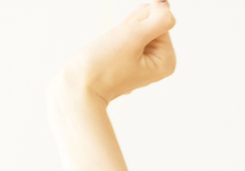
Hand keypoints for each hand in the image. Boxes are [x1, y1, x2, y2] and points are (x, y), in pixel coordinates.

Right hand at [54, 0, 176, 105]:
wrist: (77, 87)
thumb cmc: (102, 66)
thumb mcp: (133, 37)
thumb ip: (158, 20)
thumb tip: (167, 8)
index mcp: (166, 61)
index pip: (159, 20)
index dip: (138, 23)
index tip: (124, 43)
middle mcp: (158, 62)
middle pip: (150, 23)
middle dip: (129, 27)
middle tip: (116, 46)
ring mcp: (143, 61)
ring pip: (137, 26)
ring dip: (121, 30)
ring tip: (110, 48)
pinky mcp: (129, 58)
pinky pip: (127, 33)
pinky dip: (116, 34)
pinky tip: (108, 49)